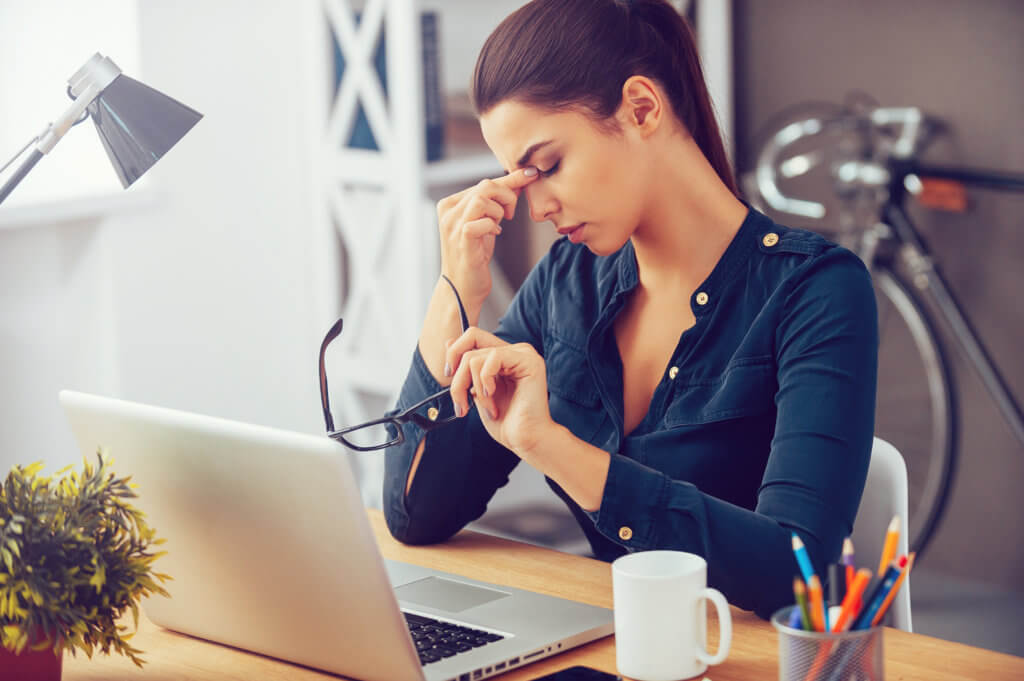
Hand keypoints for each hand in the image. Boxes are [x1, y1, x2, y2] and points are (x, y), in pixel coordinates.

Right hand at [437, 167, 538, 308]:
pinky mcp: (462, 239)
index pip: (483, 183)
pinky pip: (483, 220)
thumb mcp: (486, 222)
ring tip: (499, 225)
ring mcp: (452, 225)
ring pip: (483, 199)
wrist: (462, 287)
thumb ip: (497, 202)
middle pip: (485, 186)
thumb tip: (520, 179)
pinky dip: (493, 225)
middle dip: (507, 197)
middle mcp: (448, 212)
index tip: (531, 174)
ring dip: (499, 211)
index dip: (510, 180)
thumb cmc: (474, 254)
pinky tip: (494, 234)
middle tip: (510, 214)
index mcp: (450, 204)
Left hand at [446, 327, 554, 458]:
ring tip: (487, 407)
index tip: (449, 377)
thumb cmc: (506, 422)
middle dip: (458, 377)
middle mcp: (514, 351)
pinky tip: (494, 397)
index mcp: (503, 356)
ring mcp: (523, 354)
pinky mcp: (529, 361)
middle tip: (461, 401)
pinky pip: (493, 358)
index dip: (454, 353)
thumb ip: (466, 368)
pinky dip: (485, 382)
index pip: (472, 337)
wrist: (525, 439)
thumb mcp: (476, 391)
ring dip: (473, 388)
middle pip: (470, 342)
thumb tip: (448, 342)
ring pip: (475, 356)